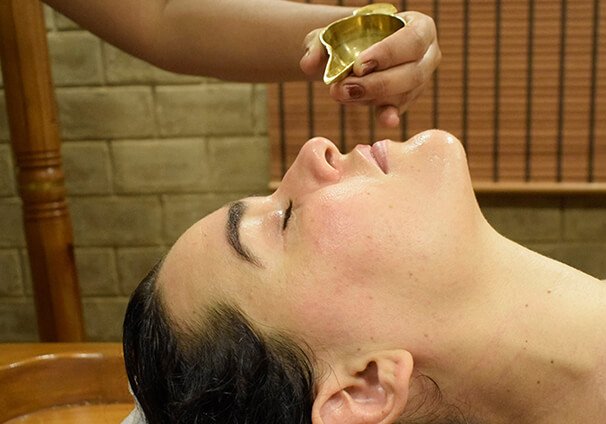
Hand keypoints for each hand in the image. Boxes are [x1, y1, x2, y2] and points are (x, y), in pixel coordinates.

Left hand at [300, 11, 440, 127]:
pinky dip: (389, 115)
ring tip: (341, 93)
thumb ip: (319, 44)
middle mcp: (427, 55)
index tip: (359, 65)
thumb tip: (308, 64)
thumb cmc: (350, 37)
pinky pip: (399, 109)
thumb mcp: (333, 33)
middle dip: (376, 83)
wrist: (353, 53)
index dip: (388, 54)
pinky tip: (385, 120)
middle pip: (412, 73)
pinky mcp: (406, 101)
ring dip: (371, 97)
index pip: (412, 40)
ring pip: (404, 93)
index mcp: (419, 27)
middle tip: (344, 87)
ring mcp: (419, 81)